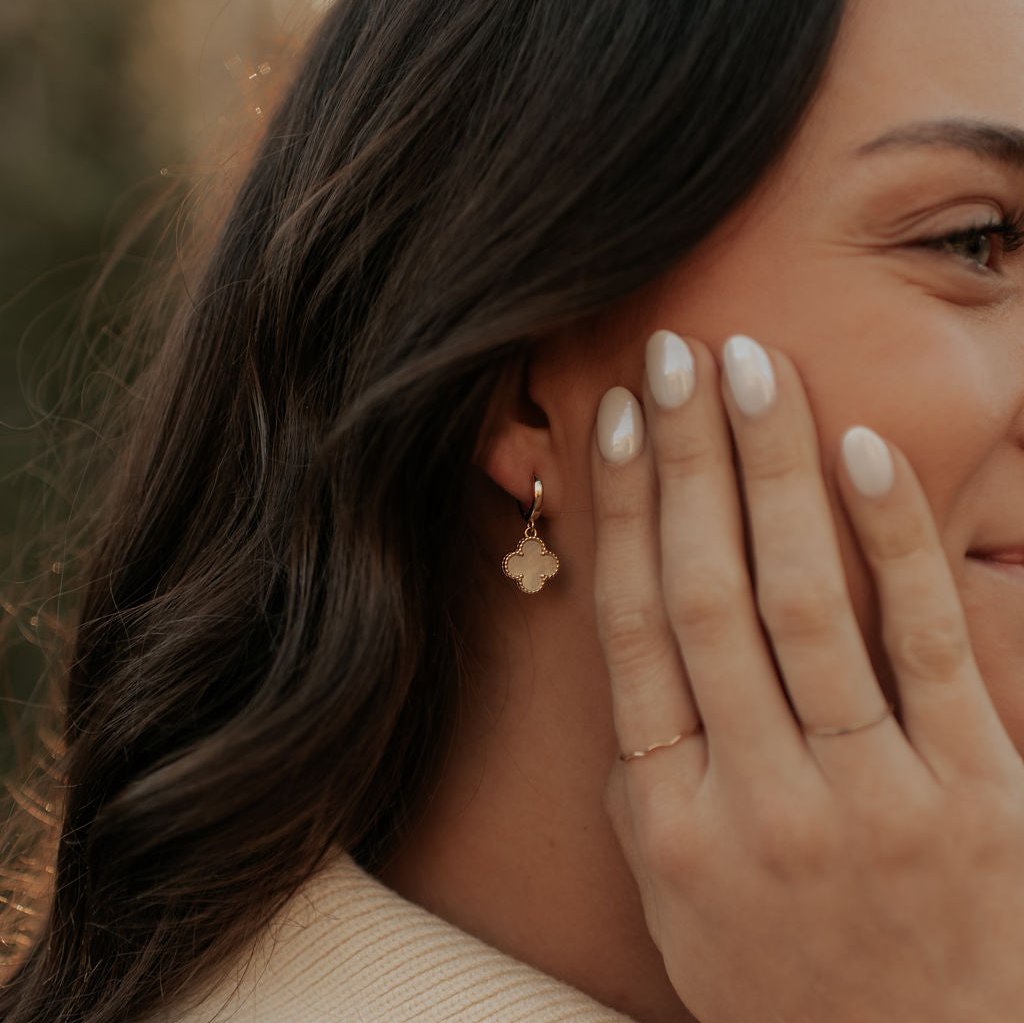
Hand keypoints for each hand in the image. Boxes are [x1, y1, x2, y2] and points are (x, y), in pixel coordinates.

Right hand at [590, 331, 1023, 1022]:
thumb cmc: (776, 973)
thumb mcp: (673, 889)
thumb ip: (648, 772)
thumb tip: (634, 644)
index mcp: (671, 811)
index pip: (634, 627)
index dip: (624, 511)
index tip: (621, 421)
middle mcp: (757, 793)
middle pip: (708, 593)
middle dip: (690, 460)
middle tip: (678, 352)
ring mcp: (868, 793)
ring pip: (807, 602)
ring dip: (773, 473)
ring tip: (753, 370)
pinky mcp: (972, 794)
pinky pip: (929, 648)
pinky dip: (891, 543)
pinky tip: (860, 453)